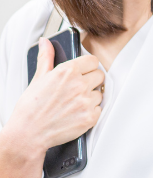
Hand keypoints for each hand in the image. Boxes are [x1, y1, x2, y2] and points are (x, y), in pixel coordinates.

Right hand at [0, 40, 103, 177]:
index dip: (88, 66)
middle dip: (91, 81)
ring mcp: (86, 101)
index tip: (84, 71)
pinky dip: (91, 112)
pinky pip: (99, 109)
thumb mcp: (37, 79)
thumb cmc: (30, 108)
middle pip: (99, 75)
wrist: (28, 134)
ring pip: (100, 93)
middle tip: (77, 89)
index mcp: (67, 72)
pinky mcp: (90, 117)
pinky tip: (76, 113)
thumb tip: (46, 42)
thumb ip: (46, 58)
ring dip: (91, 97)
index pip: (93, 61)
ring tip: (74, 103)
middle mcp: (79, 85)